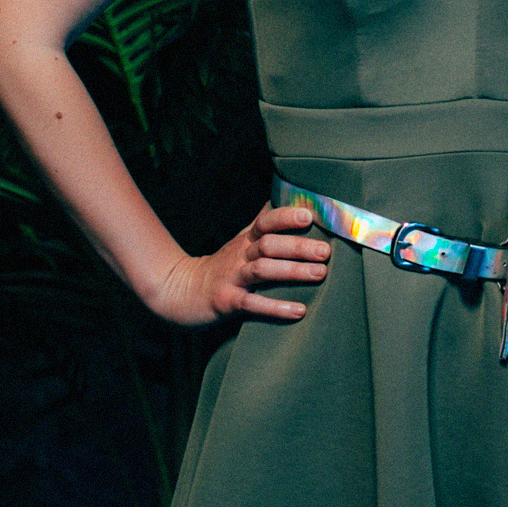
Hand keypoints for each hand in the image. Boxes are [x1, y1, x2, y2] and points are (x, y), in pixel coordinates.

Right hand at [146, 203, 331, 326]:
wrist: (181, 291)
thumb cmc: (221, 266)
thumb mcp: (239, 241)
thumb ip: (261, 222)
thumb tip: (281, 196)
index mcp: (245, 241)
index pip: (265, 222)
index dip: (285, 217)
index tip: (309, 215)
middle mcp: (239, 256)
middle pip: (268, 245)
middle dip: (298, 246)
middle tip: (326, 251)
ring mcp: (232, 278)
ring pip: (262, 270)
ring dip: (292, 271)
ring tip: (320, 274)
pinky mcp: (226, 302)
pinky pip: (252, 304)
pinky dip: (276, 307)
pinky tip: (299, 310)